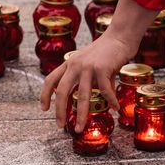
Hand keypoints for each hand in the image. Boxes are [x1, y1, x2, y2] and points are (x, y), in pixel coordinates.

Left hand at [40, 0, 158, 131]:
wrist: (120, 36)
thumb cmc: (106, 52)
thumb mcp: (89, 64)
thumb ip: (86, 81)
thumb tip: (90, 100)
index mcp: (69, 64)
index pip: (50, 79)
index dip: (44, 95)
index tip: (44, 109)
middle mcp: (75, 65)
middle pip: (62, 91)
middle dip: (59, 111)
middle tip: (59, 125)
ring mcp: (88, 67)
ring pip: (82, 96)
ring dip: (81, 115)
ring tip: (80, 128)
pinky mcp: (103, 68)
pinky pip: (105, 90)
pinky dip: (111, 101)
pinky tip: (116, 108)